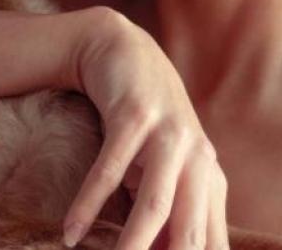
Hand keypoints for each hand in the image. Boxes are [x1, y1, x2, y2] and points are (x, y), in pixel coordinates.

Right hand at [64, 7, 228, 249]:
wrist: (122, 51)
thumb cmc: (143, 122)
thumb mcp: (162, 169)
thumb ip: (169, 214)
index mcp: (209, 179)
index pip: (211, 246)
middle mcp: (198, 158)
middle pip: (189, 234)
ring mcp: (168, 134)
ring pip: (155, 205)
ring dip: (131, 247)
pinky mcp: (135, 115)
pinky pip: (111, 168)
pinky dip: (90, 202)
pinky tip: (70, 232)